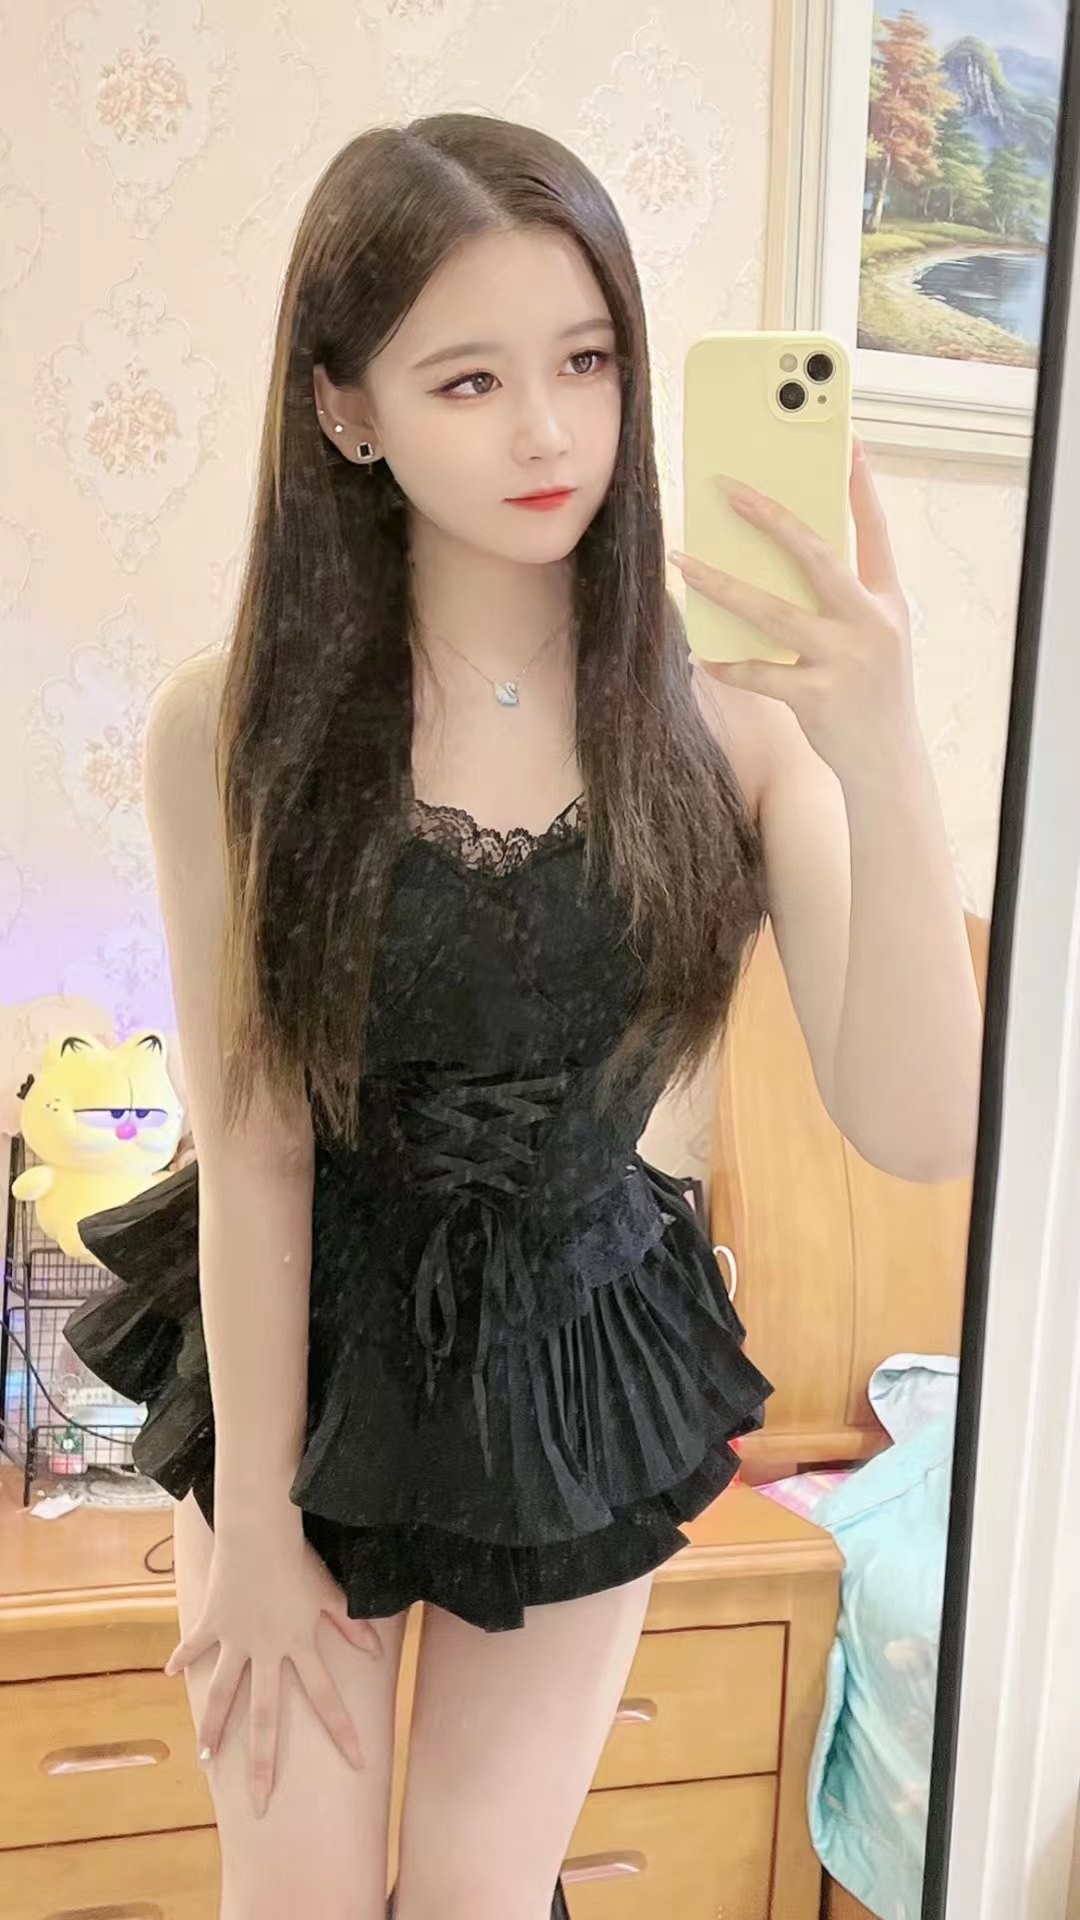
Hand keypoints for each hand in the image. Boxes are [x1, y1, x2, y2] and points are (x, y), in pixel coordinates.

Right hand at [163, 1526, 383, 1817]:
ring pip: (222, 1694)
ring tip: (204, 1758)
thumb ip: (351, 1623)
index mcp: (300, 1646)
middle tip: (259, 1803)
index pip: (328, 1697)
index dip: (343, 1730)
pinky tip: (168, 1673)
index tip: (358, 1763)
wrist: (260, 1531)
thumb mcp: (331, 1593)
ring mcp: (235, 1640)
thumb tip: (376, 1650)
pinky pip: (195, 1645)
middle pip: (266, 1716)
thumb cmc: (299, 1559)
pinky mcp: (211, 1622)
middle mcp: (267, 1652)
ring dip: (213, 1727)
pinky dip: (182, 1656)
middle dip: (263, 1762)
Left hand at [670, 439, 918, 779]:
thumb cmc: (872, 692)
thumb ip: (843, 599)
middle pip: (816, 555)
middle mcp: (870, 623)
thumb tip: (783, 557)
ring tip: (684, 561)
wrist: (888, 764)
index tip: (847, 441)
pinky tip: (702, 654)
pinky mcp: (818, 697)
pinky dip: (727, 664)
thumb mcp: (876, 638)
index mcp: (887, 601)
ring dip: (722, 585)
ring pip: (772, 611)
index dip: (861, 485)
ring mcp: (845, 660)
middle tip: (728, 489)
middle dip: (770, 517)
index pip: (875, 530)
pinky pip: (759, 673)